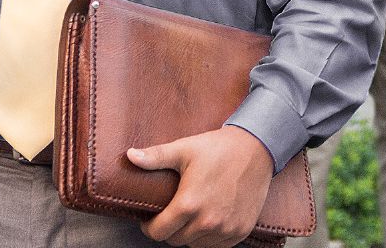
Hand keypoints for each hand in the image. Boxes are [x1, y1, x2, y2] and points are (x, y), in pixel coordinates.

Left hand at [127, 125, 273, 246]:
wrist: (255, 150)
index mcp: (189, 204)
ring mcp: (227, 229)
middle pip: (176, 240)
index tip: (147, 220)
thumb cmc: (216, 148)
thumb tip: (130, 156)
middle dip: (167, 230)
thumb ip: (155, 157)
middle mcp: (208, 222)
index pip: (160, 232)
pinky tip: (204, 223)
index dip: (149, 228)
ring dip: (188, 236)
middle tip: (165, 216)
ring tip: (184, 218)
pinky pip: (218, 246)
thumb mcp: (182, 149)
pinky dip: (208, 239)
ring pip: (197, 245)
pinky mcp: (241, 231)